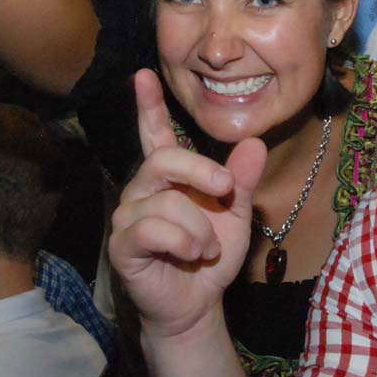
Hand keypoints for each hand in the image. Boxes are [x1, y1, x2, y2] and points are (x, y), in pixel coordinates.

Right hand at [108, 70, 266, 339]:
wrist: (199, 302)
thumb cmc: (211, 255)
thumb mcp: (236, 214)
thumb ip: (242, 179)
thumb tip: (253, 142)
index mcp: (168, 175)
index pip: (154, 133)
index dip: (148, 104)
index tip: (143, 74)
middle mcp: (143, 188)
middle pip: (165, 158)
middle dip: (203, 172)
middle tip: (226, 191)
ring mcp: (128, 215)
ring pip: (168, 202)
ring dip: (200, 229)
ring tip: (205, 248)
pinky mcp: (123, 243)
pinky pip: (154, 230)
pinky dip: (183, 243)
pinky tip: (189, 255)